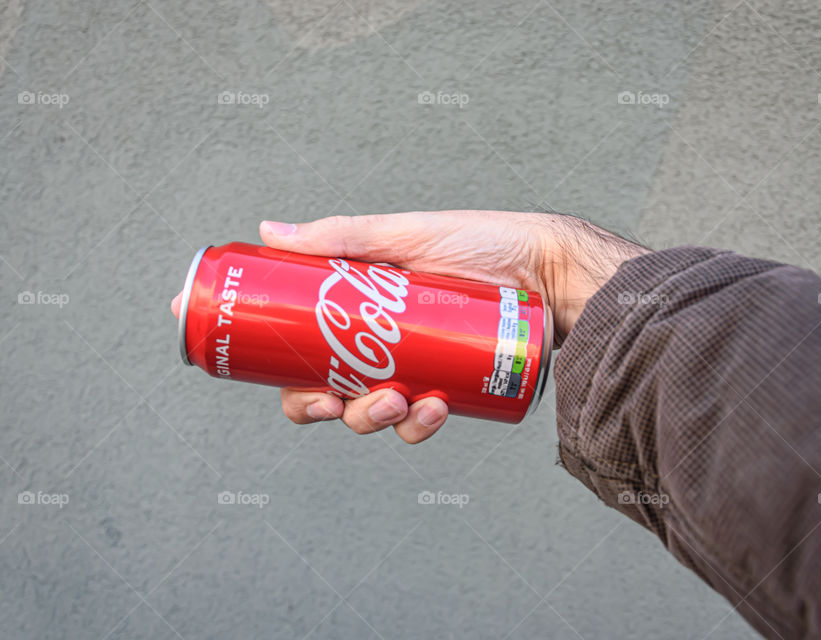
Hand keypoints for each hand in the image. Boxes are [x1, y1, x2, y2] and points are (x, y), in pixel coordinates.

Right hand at [255, 211, 645, 442]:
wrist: (550, 267)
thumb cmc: (483, 243)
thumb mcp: (406, 235)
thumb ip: (342, 236)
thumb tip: (271, 232)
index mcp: (359, 313)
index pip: (307, 353)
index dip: (287, 378)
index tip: (282, 383)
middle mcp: (382, 346)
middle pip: (333, 396)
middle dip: (331, 409)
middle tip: (339, 401)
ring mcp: (418, 370)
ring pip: (377, 416)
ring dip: (376, 420)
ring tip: (399, 402)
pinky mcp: (453, 390)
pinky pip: (424, 423)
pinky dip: (422, 425)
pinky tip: (436, 409)